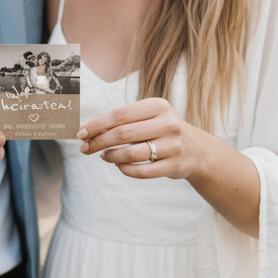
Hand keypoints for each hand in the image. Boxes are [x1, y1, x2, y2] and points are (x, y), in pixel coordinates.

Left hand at [76, 98, 207, 180]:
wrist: (197, 150)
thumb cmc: (163, 130)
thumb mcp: (150, 117)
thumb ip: (124, 121)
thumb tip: (88, 131)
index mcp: (158, 106)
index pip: (119, 114)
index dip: (96, 124)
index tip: (80, 133)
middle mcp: (167, 123)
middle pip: (123, 133)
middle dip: (98, 142)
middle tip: (84, 148)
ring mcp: (173, 145)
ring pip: (132, 154)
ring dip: (111, 156)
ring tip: (103, 156)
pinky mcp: (175, 166)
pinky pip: (142, 171)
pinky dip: (125, 169)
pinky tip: (119, 165)